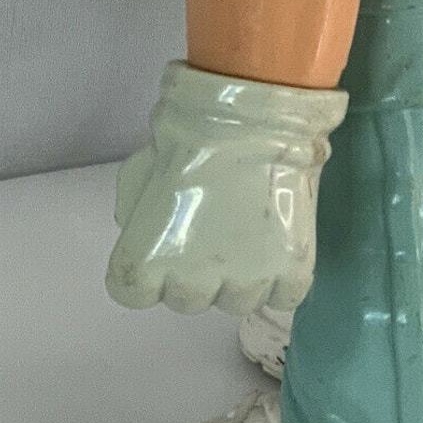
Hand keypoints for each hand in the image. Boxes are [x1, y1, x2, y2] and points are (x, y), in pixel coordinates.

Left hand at [107, 62, 346, 315]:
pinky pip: (284, 297)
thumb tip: (144, 230)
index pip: (133, 293)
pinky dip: (282, 278)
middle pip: (188, 300)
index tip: (163, 241)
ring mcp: (244, 284)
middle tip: (211, 230)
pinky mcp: (290, 274)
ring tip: (251, 234)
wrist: (249, 120)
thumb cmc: (187, 139)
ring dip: (242, 277)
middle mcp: (190, 287)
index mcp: (144, 265)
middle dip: (196, 271)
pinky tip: (279, 247)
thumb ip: (135, 212)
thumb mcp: (139, 174)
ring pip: (238, 302)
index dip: (149, 266)